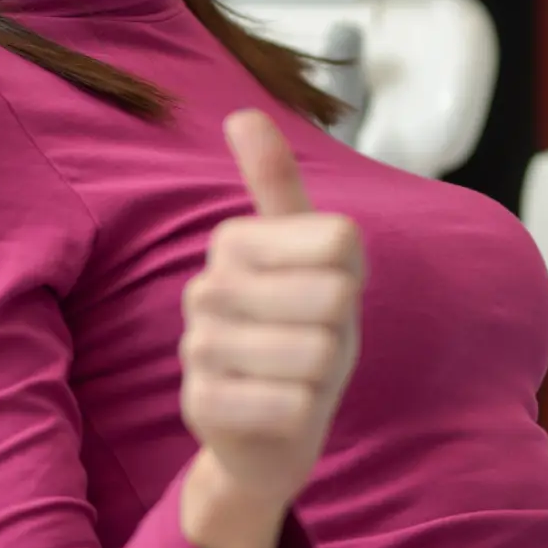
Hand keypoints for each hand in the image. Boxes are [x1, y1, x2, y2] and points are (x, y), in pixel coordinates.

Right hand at [179, 111, 364, 513]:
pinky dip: (302, 412)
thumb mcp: (310, 257)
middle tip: (312, 343)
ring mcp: (197, 347)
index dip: (351, 277)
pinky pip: (290, 402)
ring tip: (296, 376)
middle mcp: (207, 286)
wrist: (268, 433)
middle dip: (339, 330)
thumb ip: (280, 185)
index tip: (321, 293)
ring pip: (316, 352)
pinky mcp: (200, 404)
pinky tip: (279, 409)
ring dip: (323, 375)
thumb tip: (241, 113)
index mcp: (234, 240)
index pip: (340, 242)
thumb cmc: (300, 332)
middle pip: (334, 296)